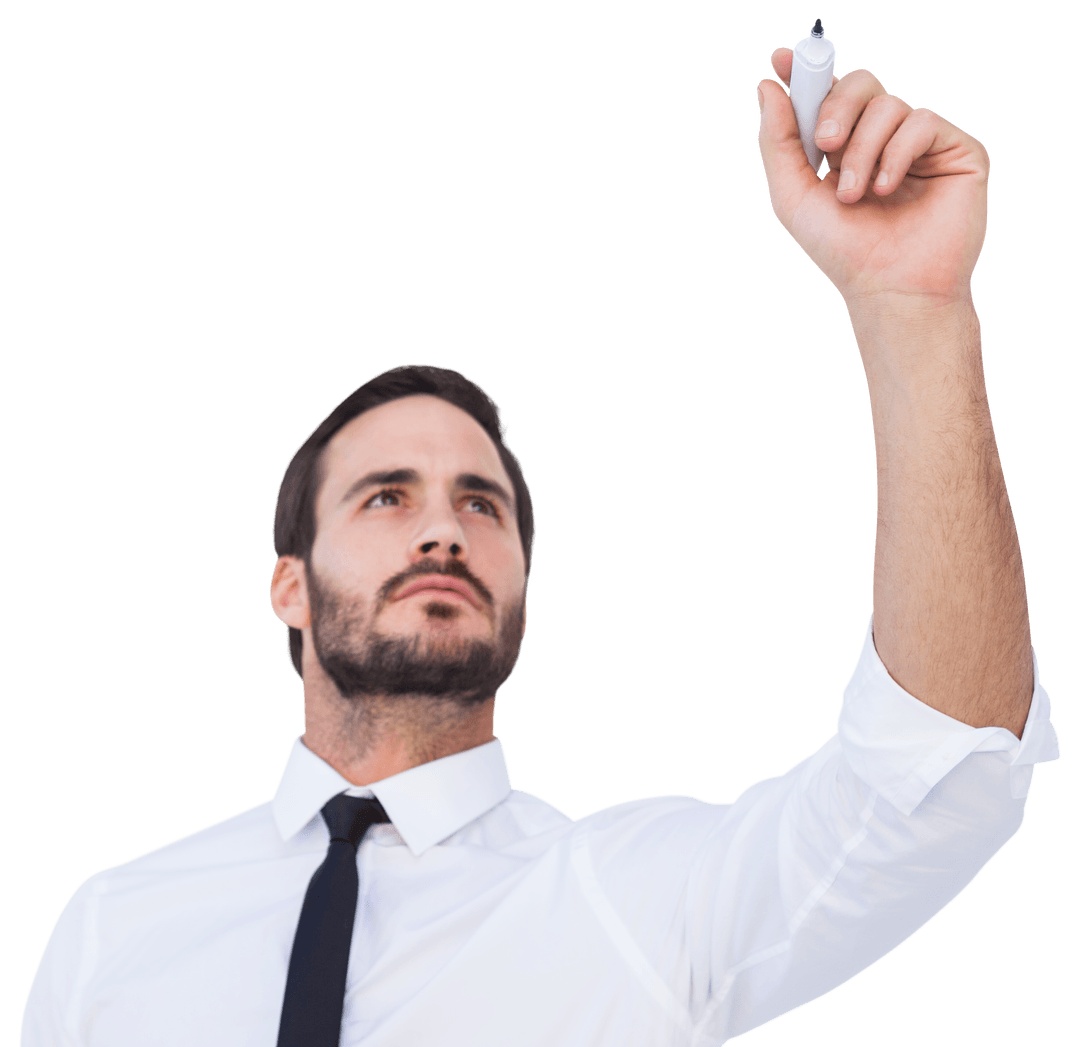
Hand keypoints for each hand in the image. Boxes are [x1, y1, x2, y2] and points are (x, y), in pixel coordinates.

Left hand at [757, 49, 989, 311]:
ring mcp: (920, 143)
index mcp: (845, 147)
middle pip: (860, 84)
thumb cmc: (842, 251)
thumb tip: (767, 86)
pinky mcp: (956, 149)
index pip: (827, 94)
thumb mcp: (793, 197)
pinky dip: (896, 153)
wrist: (889, 288)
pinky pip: (922, 121)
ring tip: (855, 196)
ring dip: (863, 150)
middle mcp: (882, 140)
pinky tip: (887, 189)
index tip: (781, 59)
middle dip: (836, 107)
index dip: (805, 72)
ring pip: (887, 105)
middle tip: (824, 144)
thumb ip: (778, 142)